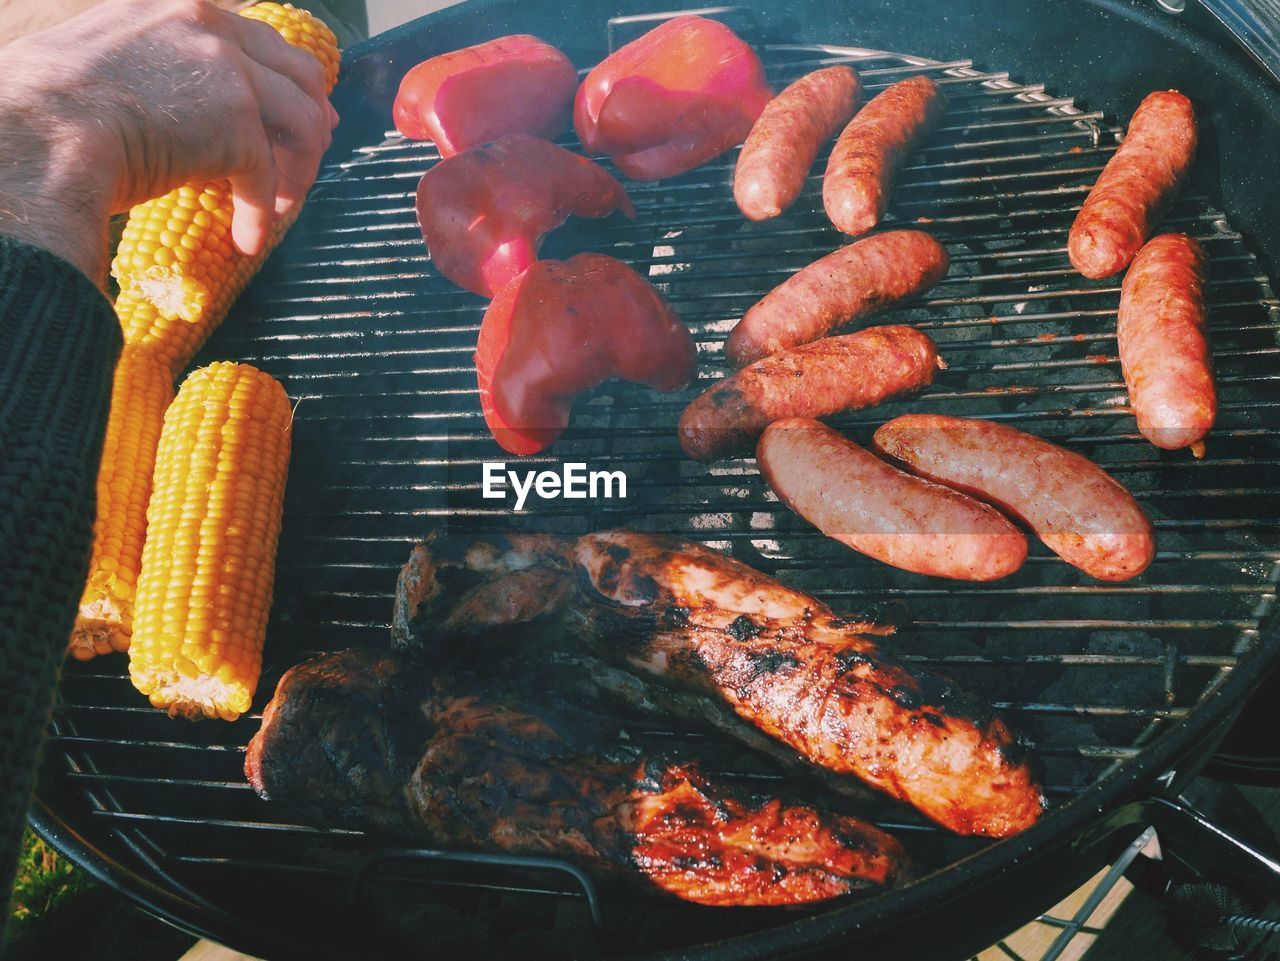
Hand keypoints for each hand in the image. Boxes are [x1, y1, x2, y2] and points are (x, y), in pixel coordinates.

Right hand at [0, 0, 337, 283]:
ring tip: (284, 205)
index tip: (305, 109)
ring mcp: (228, 76)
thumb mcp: (105, 58)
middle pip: (299, 74)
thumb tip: (179, 112)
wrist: (38, 135)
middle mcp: (208, 29)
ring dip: (298, 170)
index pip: (256, 40)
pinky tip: (248, 239)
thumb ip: (156, 67)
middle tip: (313, 156)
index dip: (287, 80)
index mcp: (176, 9)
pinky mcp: (237, 129)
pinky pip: (268, 179)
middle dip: (314, 119)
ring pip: (302, 124)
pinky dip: (262, 214)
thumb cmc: (47, 109)